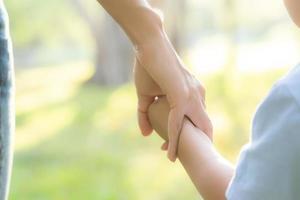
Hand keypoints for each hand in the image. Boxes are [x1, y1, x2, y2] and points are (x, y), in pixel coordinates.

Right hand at [134, 25, 211, 161]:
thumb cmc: (149, 67)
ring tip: (173, 158)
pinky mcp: (182, 95)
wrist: (150, 45)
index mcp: (193, 94)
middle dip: (192, 144)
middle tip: (177, 157)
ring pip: (192, 129)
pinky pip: (177, 123)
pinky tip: (170, 152)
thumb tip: (145, 134)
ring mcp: (192, 96)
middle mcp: (197, 96)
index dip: (185, 135)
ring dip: (185, 146)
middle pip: (201, 127)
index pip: (194, 120)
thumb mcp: (145, 95)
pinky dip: (174, 140)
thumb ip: (145, 114)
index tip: (170, 147)